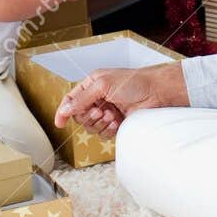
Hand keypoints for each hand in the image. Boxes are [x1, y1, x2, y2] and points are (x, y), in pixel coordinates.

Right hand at [55, 62, 182, 132]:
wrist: (157, 93)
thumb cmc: (133, 82)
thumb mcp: (103, 86)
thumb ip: (81, 99)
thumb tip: (64, 111)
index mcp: (91, 85)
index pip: (71, 100)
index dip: (63, 112)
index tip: (59, 123)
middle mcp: (97, 99)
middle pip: (80, 117)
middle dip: (89, 116)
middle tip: (101, 111)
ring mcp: (107, 112)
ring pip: (91, 127)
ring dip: (100, 123)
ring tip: (112, 115)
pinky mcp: (116, 124)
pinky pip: (104, 134)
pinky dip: (109, 130)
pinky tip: (118, 122)